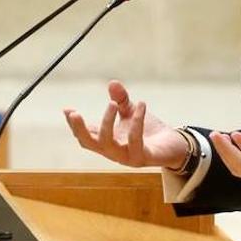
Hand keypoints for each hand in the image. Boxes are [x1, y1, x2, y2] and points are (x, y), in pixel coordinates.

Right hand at [63, 80, 187, 168]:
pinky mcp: (142, 158)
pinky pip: (135, 140)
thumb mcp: (131, 112)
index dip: (74, 124)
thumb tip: (112, 82)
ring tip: (112, 103)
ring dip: (107, 122)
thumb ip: (121, 100)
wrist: (174, 146)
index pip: (85, 135)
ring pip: (107, 144)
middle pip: (89, 143)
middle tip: (74, 113)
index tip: (67, 109)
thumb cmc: (150, 132)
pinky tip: (141, 104)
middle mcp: (113, 152)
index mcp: (107, 141)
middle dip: (79, 129)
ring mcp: (126, 157)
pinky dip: (137, 121)